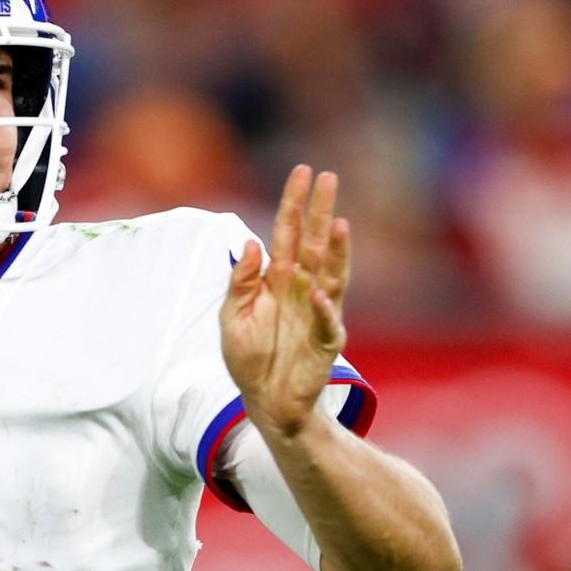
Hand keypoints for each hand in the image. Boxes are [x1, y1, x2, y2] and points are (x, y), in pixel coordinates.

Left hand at [221, 164, 349, 437]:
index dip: (293, 204)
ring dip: (336, 250)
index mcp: (278, 279)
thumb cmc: (249, 356)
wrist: (263, 399)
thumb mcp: (232, 317)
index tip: (302, 172)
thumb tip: (250, 242)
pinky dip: (322, 308)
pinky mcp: (326, 341)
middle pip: (315, 243)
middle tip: (328, 177)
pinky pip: (326, 322)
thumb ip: (240, 282)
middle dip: (320, 210)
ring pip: (331, 274)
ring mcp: (318, 312)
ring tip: (337, 222)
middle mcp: (302, 289)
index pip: (288, 233)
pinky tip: (316, 292)